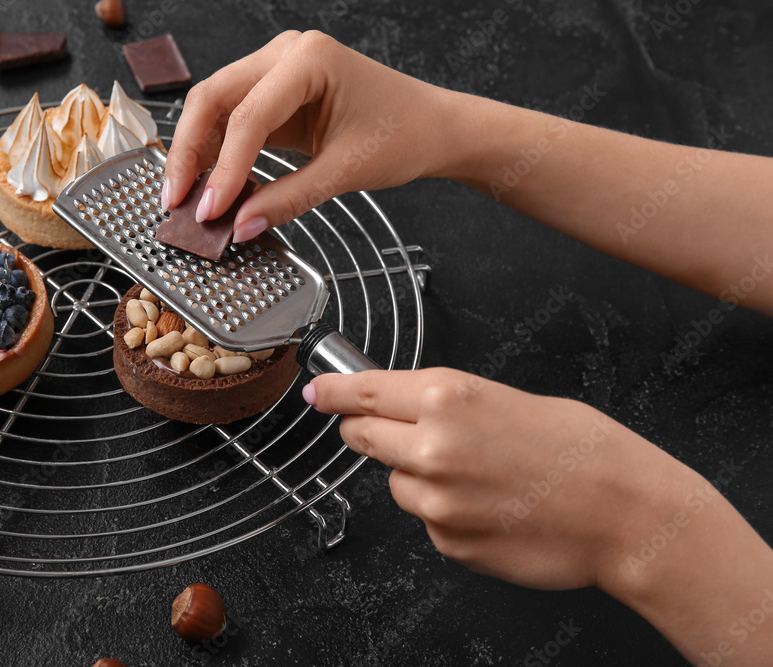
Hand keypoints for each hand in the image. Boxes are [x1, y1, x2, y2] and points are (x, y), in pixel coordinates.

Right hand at [164, 30, 457, 242]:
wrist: (431, 127)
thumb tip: (241, 225)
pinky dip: (219, 153)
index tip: (209, 211)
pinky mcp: (276, 93)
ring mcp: (277, 69)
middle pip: (214, 99)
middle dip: (189, 152)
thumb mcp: (346, 172)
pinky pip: (234, 120)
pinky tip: (212, 185)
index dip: (223, 168)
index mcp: (310, 58)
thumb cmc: (402, 134)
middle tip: (174, 201)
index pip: (249, 116)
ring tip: (185, 199)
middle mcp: (286, 54)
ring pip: (216, 107)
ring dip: (197, 153)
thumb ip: (289, 199)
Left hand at [305, 368, 693, 590]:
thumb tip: (405, 406)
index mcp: (448, 396)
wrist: (626, 515)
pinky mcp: (446, 541)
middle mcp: (432, 446)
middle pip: (362, 436)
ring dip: (417, 477)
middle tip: (399, 431)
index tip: (317, 392)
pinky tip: (490, 506)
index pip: (364, 391)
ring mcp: (435, 499)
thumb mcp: (510, 399)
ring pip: (395, 482)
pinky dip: (446, 512)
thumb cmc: (584, 451)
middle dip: (371, 431)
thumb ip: (447, 403)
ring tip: (478, 476)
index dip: (334, 391)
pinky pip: (426, 519)